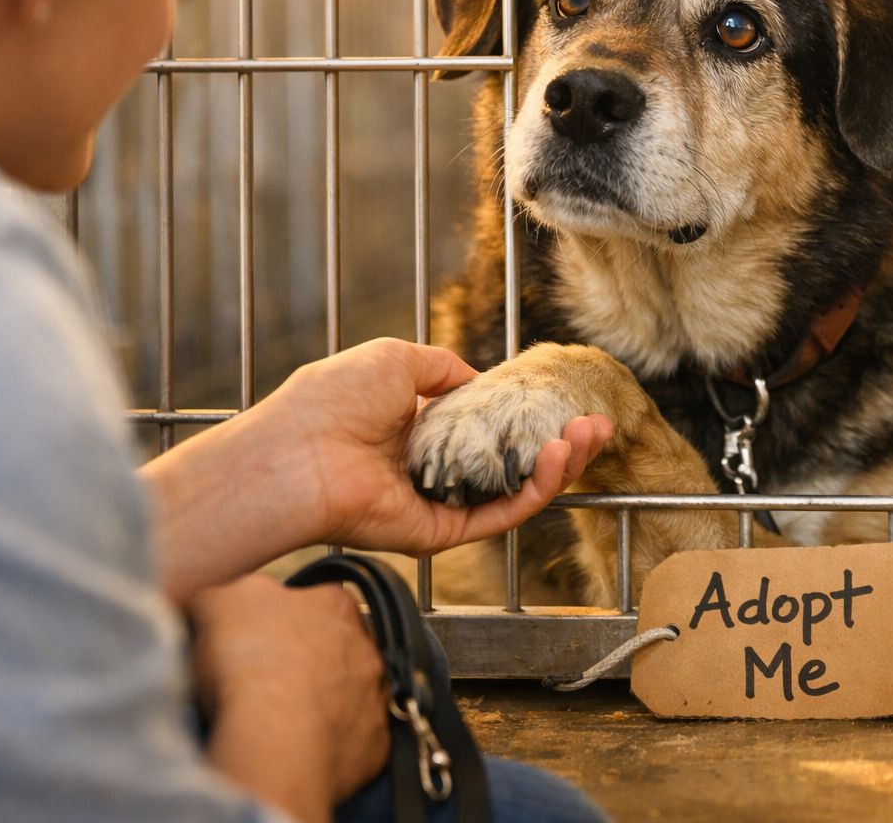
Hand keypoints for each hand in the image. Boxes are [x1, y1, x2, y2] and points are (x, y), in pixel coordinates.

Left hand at [145, 338, 611, 603]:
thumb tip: (478, 377)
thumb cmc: (329, 402)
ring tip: (590, 436)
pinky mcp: (440, 534)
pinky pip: (499, 516)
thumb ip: (443, 367)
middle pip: (512, 461)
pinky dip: (535, 489)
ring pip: (514, 490)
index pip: (489, 426)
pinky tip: (558, 458)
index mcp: (417, 428)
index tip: (567, 399)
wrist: (294, 456)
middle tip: (598, 424)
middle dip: (560, 443)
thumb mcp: (395, 359)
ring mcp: (439, 503)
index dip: (529, 414)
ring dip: (560, 465)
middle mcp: (432, 468)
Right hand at [191, 574, 388, 817]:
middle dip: (307, 661)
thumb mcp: (218, 603)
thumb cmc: (251, 662)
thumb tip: (220, 602)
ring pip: (348, 694)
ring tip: (280, 719)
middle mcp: (366, 647)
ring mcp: (374, 696)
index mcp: (335, 604)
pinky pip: (353, 739)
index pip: (317, 599)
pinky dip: (329, 742)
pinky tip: (298, 747)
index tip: (260, 637)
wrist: (277, 738)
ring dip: (321, 702)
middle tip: (268, 681)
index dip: (284, 617)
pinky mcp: (374, 743)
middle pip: (336, 648)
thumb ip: (224, 595)